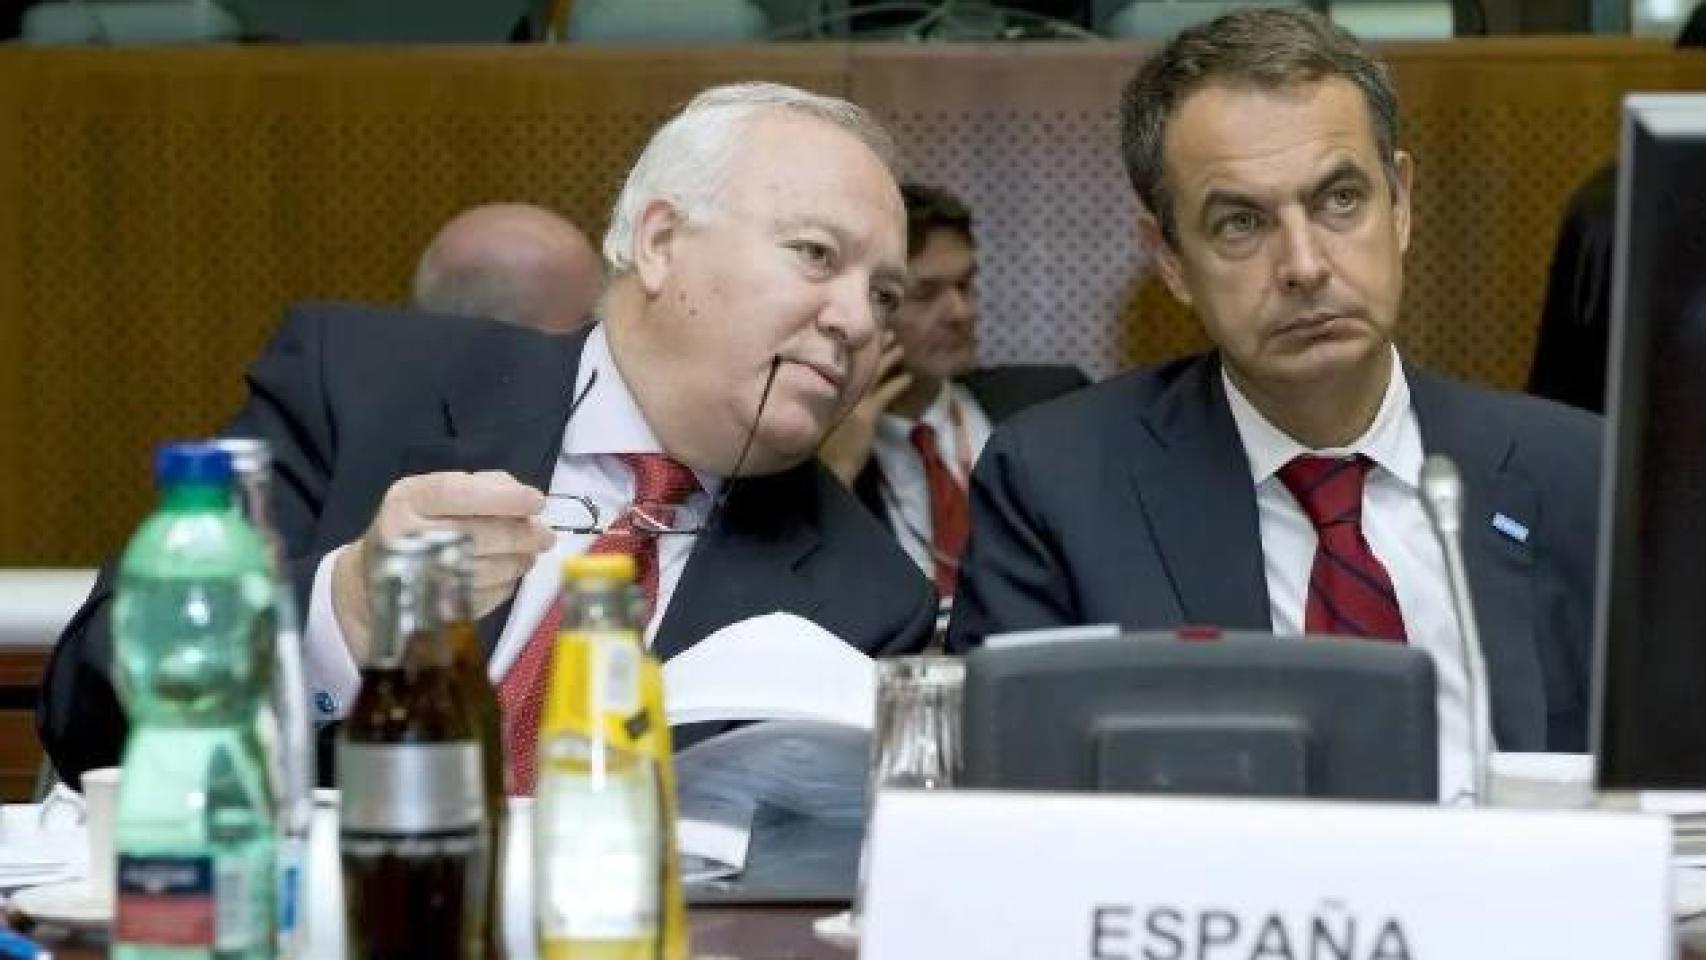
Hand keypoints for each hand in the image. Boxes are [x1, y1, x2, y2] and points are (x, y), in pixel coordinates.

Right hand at [331, 471, 552, 661]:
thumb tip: (526, 500)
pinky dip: (504, 584)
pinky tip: (504, 573)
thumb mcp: (435, 493)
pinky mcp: (431, 607)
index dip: (501, 497)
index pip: (455, 493)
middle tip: (544, 536)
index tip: (535, 501)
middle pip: (475, 536)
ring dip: (517, 562)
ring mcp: (416, 576)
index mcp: (408, 499)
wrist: (371, 580)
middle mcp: (405, 537)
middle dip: (521, 536)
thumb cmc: (417, 525)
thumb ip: (482, 487)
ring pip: (485, 570)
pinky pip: (483, 596)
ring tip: (527, 554)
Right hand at [819, 340, 911, 487]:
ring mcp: (850, 400)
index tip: (857, 336)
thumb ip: (821, 403)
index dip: (850, 350)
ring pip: (872, 373)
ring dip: (887, 359)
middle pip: (855, 362)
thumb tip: (829, 392)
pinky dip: (898, 384)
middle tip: (884, 330)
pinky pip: (886, 393)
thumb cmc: (814, 451)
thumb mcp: (813, 421)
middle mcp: (833, 391)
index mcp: (819, 391)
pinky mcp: (866, 414)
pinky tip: (909, 378)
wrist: (821, 472)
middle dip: (871, 346)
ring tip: (900, 346)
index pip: (837, 365)